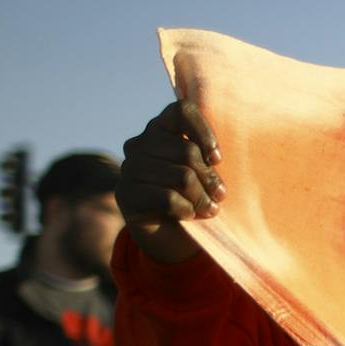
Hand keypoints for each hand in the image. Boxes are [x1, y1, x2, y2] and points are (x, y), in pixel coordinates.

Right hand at [116, 99, 225, 264]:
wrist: (170, 235)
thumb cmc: (195, 196)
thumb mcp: (207, 173)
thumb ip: (210, 156)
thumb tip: (215, 159)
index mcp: (161, 128)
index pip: (182, 111)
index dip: (204, 132)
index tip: (217, 159)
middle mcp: (140, 143)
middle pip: (187, 151)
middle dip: (210, 178)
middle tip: (219, 195)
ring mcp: (129, 167)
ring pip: (181, 177)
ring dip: (202, 198)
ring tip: (208, 208)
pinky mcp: (125, 193)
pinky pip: (168, 198)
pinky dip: (186, 210)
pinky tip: (188, 214)